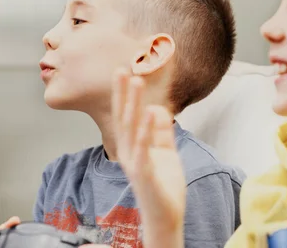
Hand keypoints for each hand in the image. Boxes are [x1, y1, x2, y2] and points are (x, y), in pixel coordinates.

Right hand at [112, 69, 185, 247]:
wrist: (166, 217)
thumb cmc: (163, 186)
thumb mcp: (165, 153)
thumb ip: (162, 132)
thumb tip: (159, 109)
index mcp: (131, 146)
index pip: (125, 116)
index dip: (123, 94)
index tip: (123, 71)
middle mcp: (127, 152)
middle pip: (124, 117)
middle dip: (123, 93)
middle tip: (121, 69)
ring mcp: (135, 162)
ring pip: (132, 127)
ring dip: (133, 103)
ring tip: (136, 81)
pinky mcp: (145, 173)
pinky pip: (145, 148)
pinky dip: (148, 129)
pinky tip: (152, 111)